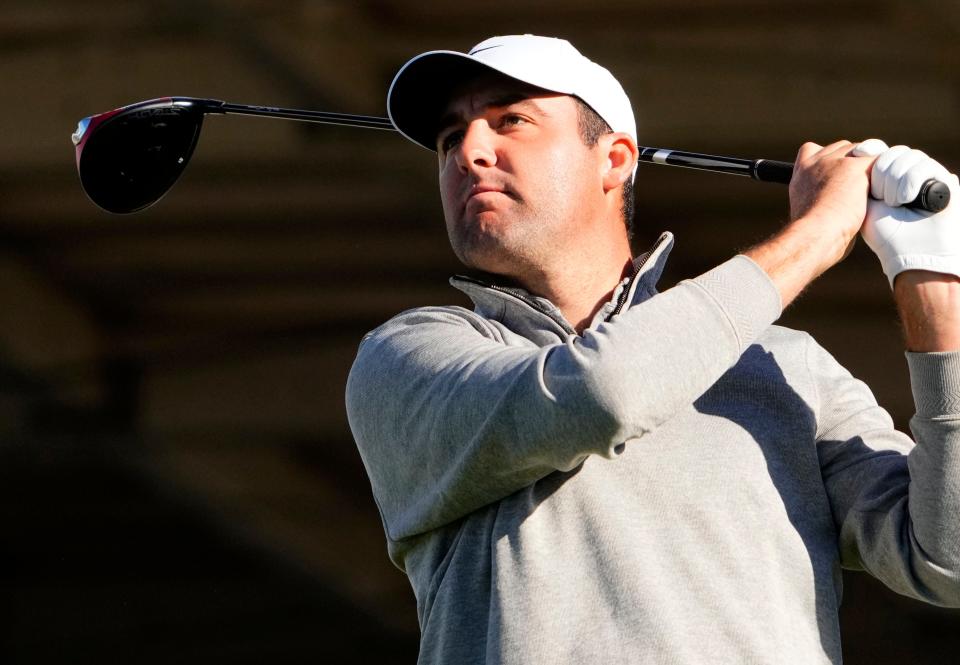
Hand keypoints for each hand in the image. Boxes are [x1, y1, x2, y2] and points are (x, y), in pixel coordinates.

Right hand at [788, 141, 874, 267]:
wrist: (814, 236)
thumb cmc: (814, 238)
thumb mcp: (809, 216)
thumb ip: (821, 203)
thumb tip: (840, 216)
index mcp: (801, 175)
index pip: (811, 150)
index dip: (827, 158)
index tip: (834, 173)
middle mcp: (815, 164)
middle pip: (841, 147)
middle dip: (853, 161)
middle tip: (862, 186)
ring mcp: (835, 162)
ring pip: (862, 149)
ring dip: (869, 166)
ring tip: (875, 190)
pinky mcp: (855, 167)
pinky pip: (878, 159)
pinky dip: (885, 172)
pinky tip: (887, 190)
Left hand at [853, 139, 959, 287]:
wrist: (912, 254)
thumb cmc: (886, 235)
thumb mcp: (866, 204)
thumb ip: (861, 178)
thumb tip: (861, 149)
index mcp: (890, 177)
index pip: (879, 151)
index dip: (870, 155)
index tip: (862, 169)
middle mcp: (909, 173)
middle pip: (892, 152)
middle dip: (881, 175)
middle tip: (883, 199)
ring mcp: (928, 175)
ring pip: (907, 156)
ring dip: (895, 181)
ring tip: (895, 203)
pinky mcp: (945, 180)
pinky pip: (923, 166)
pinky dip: (910, 182)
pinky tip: (906, 200)